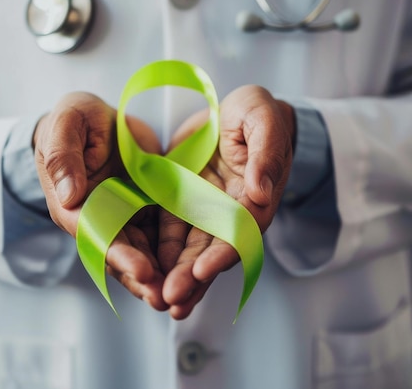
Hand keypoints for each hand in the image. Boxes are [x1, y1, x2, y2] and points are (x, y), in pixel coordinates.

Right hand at [33, 92, 166, 309]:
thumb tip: (70, 195)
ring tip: (184, 294)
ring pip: (143, 251)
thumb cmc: (75, 120)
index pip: (95, 234)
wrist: (97, 120)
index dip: (118, 254)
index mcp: (74, 203)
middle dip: (143, 277)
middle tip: (166, 297)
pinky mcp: (146, 209)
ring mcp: (124, 216)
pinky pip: (161, 234)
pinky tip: (195, 269)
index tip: (142, 269)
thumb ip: (64, 155)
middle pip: (121, 252)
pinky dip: (174, 253)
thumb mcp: (67, 123)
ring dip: (161, 274)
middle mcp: (99, 217)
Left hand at [158, 85, 294, 318]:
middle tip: (173, 298)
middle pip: (213, 250)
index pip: (241, 230)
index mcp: (254, 197)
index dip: (224, 250)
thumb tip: (261, 192)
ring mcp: (203, 210)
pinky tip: (146, 274)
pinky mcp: (180, 203)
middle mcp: (229, 211)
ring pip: (190, 250)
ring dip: (176, 275)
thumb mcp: (262, 119)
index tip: (203, 268)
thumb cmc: (256, 113)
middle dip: (194, 276)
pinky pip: (169, 231)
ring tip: (160, 300)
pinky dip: (160, 254)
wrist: (231, 111)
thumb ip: (265, 154)